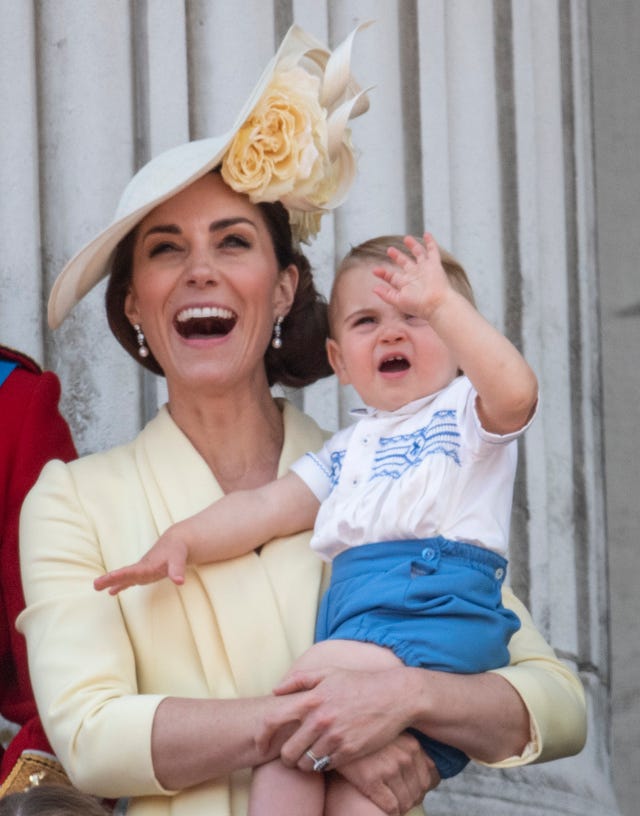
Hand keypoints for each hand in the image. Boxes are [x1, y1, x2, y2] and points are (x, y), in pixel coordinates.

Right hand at [93, 530, 187, 593]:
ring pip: (124, 577)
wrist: (175, 543)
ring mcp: (141, 571)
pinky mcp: (143, 574)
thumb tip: (179, 581)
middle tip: (96, 584)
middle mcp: (141, 568)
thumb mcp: (179, 559)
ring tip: (96, 586)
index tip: (110, 577)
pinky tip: (111, 592)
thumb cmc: (176, 551)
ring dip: (111, 582)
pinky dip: (120, 585)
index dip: (121, 575)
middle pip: (124, 574)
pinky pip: (130, 580)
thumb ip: (177, 569)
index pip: (132, 571)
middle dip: (111, 579)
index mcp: (147, 565)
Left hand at [268, 666, 415, 769]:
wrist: (394, 697)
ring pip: (305, 764)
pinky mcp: (349, 752)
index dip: (261, 736)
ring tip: (310, 756)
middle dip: (286, 756)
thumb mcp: (330, 673)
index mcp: (312, 698)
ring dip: (304, 763)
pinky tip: (328, 755)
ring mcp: (335, 737)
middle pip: (287, 751)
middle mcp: (320, 719)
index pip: (273, 721)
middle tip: (292, 754)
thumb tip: (276, 689)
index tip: (261, 745)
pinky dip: (323, 765)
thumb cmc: (359, 683)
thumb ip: (300, 679)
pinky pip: (325, 767)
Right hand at [337, 733, 438, 815]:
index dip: (421, 789)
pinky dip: (390, 812)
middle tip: (400, 800)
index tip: (412, 791)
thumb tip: (431, 767)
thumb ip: (409, 747)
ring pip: (405, 802)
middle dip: (410, 799)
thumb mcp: (392, 733)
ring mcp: (389, 767)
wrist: (335, 731)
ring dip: (400, 807)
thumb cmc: (365, 733)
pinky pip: (390, 807)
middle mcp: (404, 756)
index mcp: (412, 744)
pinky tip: (382, 806)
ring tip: (392, 804)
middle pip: (418, 792)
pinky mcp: (372, 779)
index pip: (430, 778)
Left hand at [373, 232, 451, 320]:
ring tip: (406, 238)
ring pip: (418, 254)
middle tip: (390, 250)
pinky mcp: (435, 264)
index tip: (375, 270)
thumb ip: (386, 294)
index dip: (383, 273)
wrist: (435, 303)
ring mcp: (425, 269)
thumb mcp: (398, 301)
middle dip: (397, 256)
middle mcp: (415, 275)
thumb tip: (374, 289)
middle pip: (405, 263)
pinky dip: (430, 242)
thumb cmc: (418, 305)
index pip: (392, 277)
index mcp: (406, 284)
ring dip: (412, 246)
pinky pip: (433, 251)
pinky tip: (427, 234)